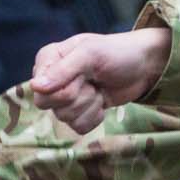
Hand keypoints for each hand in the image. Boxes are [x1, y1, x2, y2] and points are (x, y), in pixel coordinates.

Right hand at [29, 25, 171, 132]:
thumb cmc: (117, 52)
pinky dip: (94, 116)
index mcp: (48, 59)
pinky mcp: (80, 112)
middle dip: (77, 96)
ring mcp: (65, 98)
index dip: (62, 88)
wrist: (144, 66)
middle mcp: (52, 79)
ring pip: (64, 117)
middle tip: (92, 82)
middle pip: (47, 105)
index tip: (82, 74)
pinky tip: (102, 100)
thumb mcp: (91, 53)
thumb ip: (63, 70)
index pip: (38, 88)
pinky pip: (78, 127)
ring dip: (89, 104)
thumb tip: (35, 87)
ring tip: (99, 88)